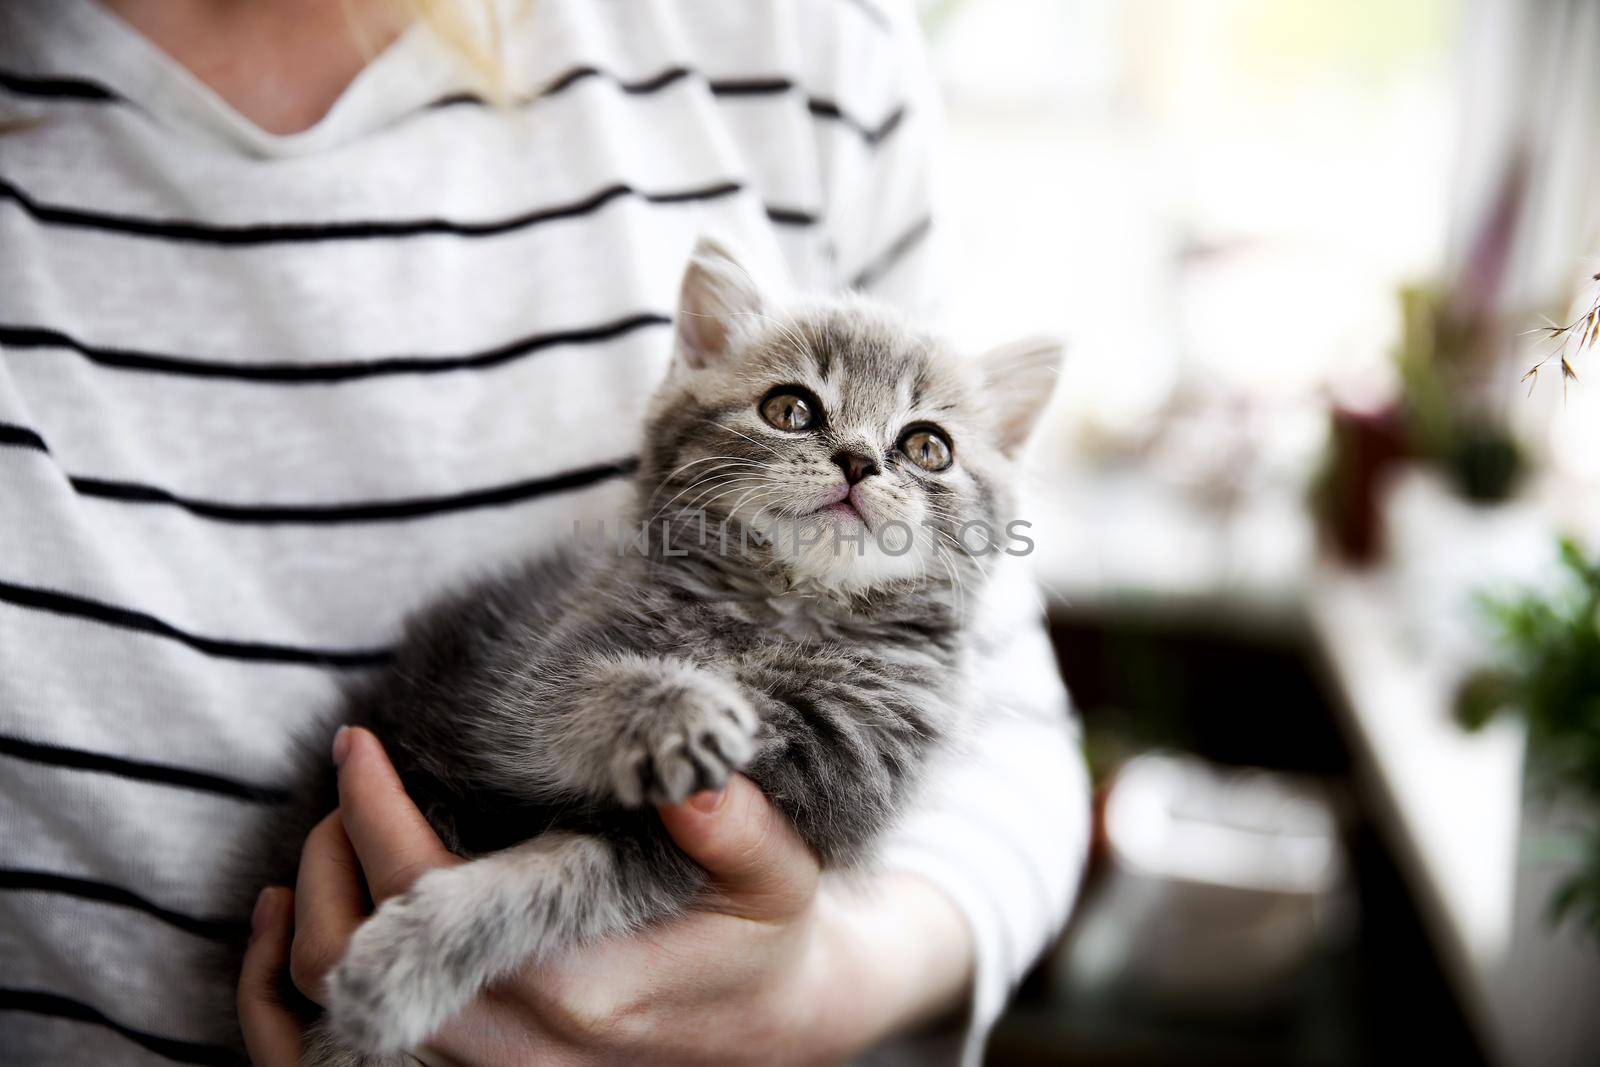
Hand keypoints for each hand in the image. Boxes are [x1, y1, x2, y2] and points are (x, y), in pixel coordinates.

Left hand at [238, 727, 973, 1065]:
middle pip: (351, 958)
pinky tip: (283, 931)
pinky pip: (334, 1064)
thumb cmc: (760, 933)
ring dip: (301, 918)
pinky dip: (283, 1004)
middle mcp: (517, 1046)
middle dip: (331, 853)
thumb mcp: (775, 875)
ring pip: (325, 1018)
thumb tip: (693, 776)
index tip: (361, 742)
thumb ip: (737, 828)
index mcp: (579, 984)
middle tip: (355, 774)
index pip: (424, 899)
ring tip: (325, 836)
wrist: (768, 1021)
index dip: (373, 813)